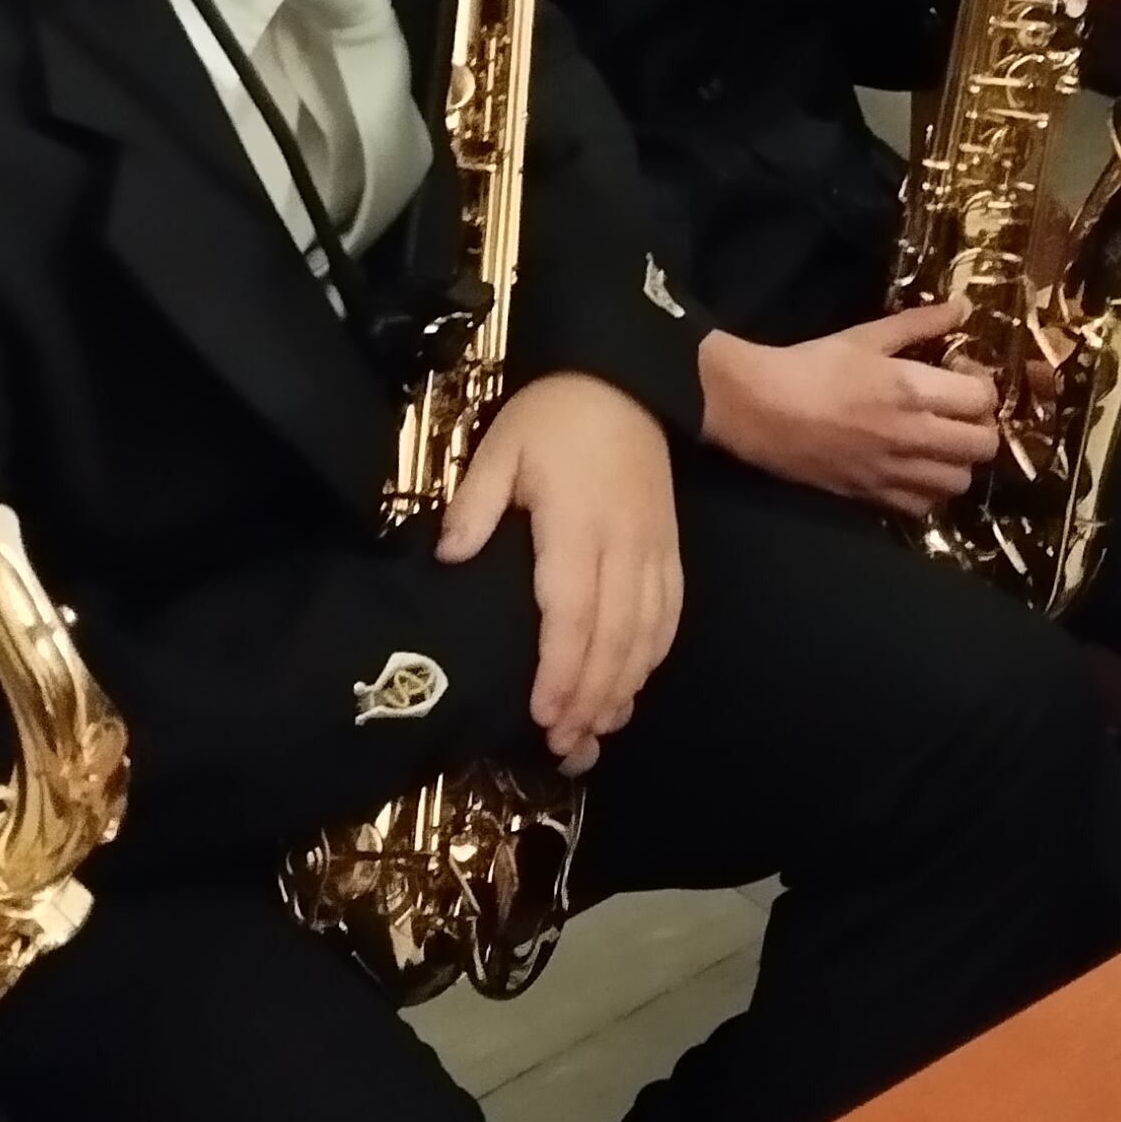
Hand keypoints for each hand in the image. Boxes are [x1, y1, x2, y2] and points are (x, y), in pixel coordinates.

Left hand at [438, 374, 681, 772]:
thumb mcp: (501, 445)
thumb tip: (450, 556)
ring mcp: (653, 549)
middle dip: (589, 695)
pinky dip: (653, 655)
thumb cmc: (555, 416)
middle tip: (563, 741)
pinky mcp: (670, 548)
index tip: (543, 712)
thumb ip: (476, 503)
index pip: (571, 611)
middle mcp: (623, 545)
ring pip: (645, 633)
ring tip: (596, 728)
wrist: (627, 381)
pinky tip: (633, 684)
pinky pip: (669, 612)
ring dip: (622, 686)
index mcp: (576, 524)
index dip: (560, 669)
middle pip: (612, 636)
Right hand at [698, 303, 995, 515]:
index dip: (981, 383)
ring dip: (959, 460)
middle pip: (983, 445)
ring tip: (941, 441)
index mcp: (912, 391)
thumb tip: (963, 307)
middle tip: (959, 410)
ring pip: (960, 481)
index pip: (983, 398)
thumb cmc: (813, 365)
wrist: (760, 409)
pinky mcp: (873, 496)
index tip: (960, 373)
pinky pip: (924, 506)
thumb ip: (920, 323)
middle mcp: (912, 436)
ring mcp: (893, 472)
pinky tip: (916, 468)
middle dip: (981, 423)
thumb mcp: (866, 336)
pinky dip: (930, 490)